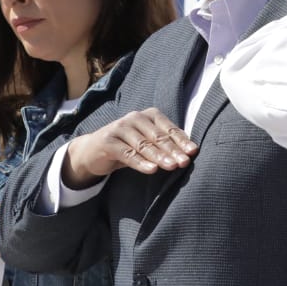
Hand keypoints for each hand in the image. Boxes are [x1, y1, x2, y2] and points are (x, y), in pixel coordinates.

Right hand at [62, 108, 198, 188]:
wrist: (93, 150)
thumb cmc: (127, 146)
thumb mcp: (147, 143)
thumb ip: (164, 144)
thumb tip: (190, 153)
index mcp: (148, 115)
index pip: (168, 128)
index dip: (181, 140)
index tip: (193, 152)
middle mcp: (134, 117)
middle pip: (158, 136)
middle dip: (173, 150)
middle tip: (185, 162)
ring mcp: (120, 128)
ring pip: (143, 144)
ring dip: (159, 156)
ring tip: (172, 166)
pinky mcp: (108, 141)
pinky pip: (127, 153)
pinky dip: (140, 162)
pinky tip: (151, 170)